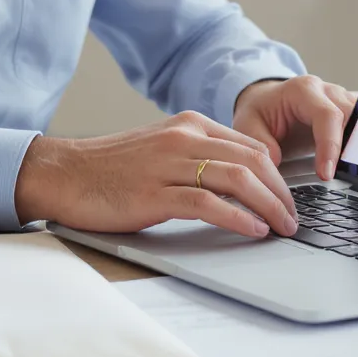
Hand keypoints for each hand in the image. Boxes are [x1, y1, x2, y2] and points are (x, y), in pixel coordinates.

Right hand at [14, 111, 297, 237]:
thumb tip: (238, 181)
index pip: (251, 146)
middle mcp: (183, 139)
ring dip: (269, 206)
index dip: (278, 175)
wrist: (64, 174)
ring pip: (237, 178)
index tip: (289, 199)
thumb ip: (196, 157)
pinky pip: (208, 202)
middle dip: (282, 193)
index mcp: (189, 125)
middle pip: (253, 161)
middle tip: (293, 218)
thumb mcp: (161, 150)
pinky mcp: (155, 194)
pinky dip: (238, 217)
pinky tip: (253, 230)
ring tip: (283, 227)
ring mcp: (169, 164)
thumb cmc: (110, 169)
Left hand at [232, 76, 357, 180]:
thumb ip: (260, 143)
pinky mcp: (350, 111)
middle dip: (353, 147)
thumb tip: (277, 163)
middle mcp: (328, 91)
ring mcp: (343, 99)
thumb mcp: (248, 124)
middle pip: (353, 116)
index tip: (326, 174)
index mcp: (303, 91)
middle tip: (349, 177)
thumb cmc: (259, 112)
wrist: (266, 100)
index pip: (328, 116)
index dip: (331, 145)